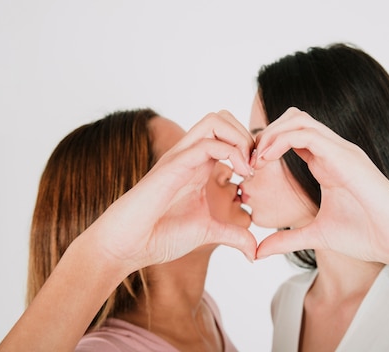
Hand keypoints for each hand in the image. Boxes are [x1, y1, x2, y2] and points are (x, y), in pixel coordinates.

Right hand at [87, 111, 256, 271]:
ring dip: (240, 138)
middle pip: (223, 118)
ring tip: (249, 167)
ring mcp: (181, 158)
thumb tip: (255, 251)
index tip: (261, 173)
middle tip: (257, 165)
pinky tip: (241, 174)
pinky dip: (231, 152)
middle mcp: (190, 155)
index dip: (250, 147)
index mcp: (199, 166)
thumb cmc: (160, 236)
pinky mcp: (172, 166)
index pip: (228, 134)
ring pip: (216, 120)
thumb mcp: (208, 233)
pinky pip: (206, 144)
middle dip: (247, 135)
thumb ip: (233, 236)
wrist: (128, 246)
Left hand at [253, 108, 388, 265]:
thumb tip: (258, 251)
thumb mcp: (317, 236)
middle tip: (247, 160)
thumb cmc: (369, 235)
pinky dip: (281, 140)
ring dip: (270, 134)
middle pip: (293, 120)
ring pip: (299, 119)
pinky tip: (267, 160)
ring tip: (255, 159)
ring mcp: (341, 150)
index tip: (248, 170)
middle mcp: (334, 151)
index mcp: (328, 164)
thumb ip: (287, 239)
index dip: (267, 148)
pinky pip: (307, 134)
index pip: (292, 138)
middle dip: (265, 134)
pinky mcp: (346, 156)